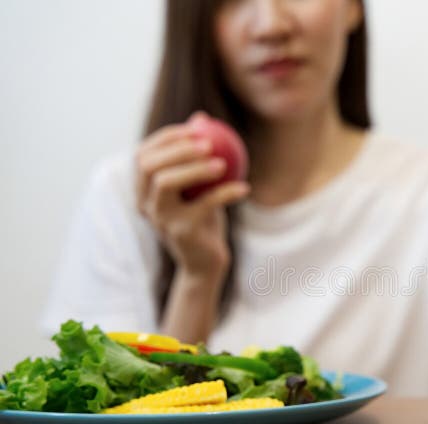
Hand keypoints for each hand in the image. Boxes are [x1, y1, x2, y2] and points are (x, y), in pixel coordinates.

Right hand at [135, 113, 249, 279]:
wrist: (205, 261)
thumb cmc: (203, 217)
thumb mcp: (198, 185)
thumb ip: (196, 155)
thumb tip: (201, 117)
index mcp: (143, 190)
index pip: (142, 155)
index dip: (164, 138)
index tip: (192, 128)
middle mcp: (144, 203)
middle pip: (148, 165)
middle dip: (175, 149)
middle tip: (207, 142)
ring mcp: (159, 218)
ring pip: (166, 182)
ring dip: (195, 168)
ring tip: (222, 164)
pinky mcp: (180, 232)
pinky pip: (204, 205)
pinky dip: (226, 194)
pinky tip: (244, 188)